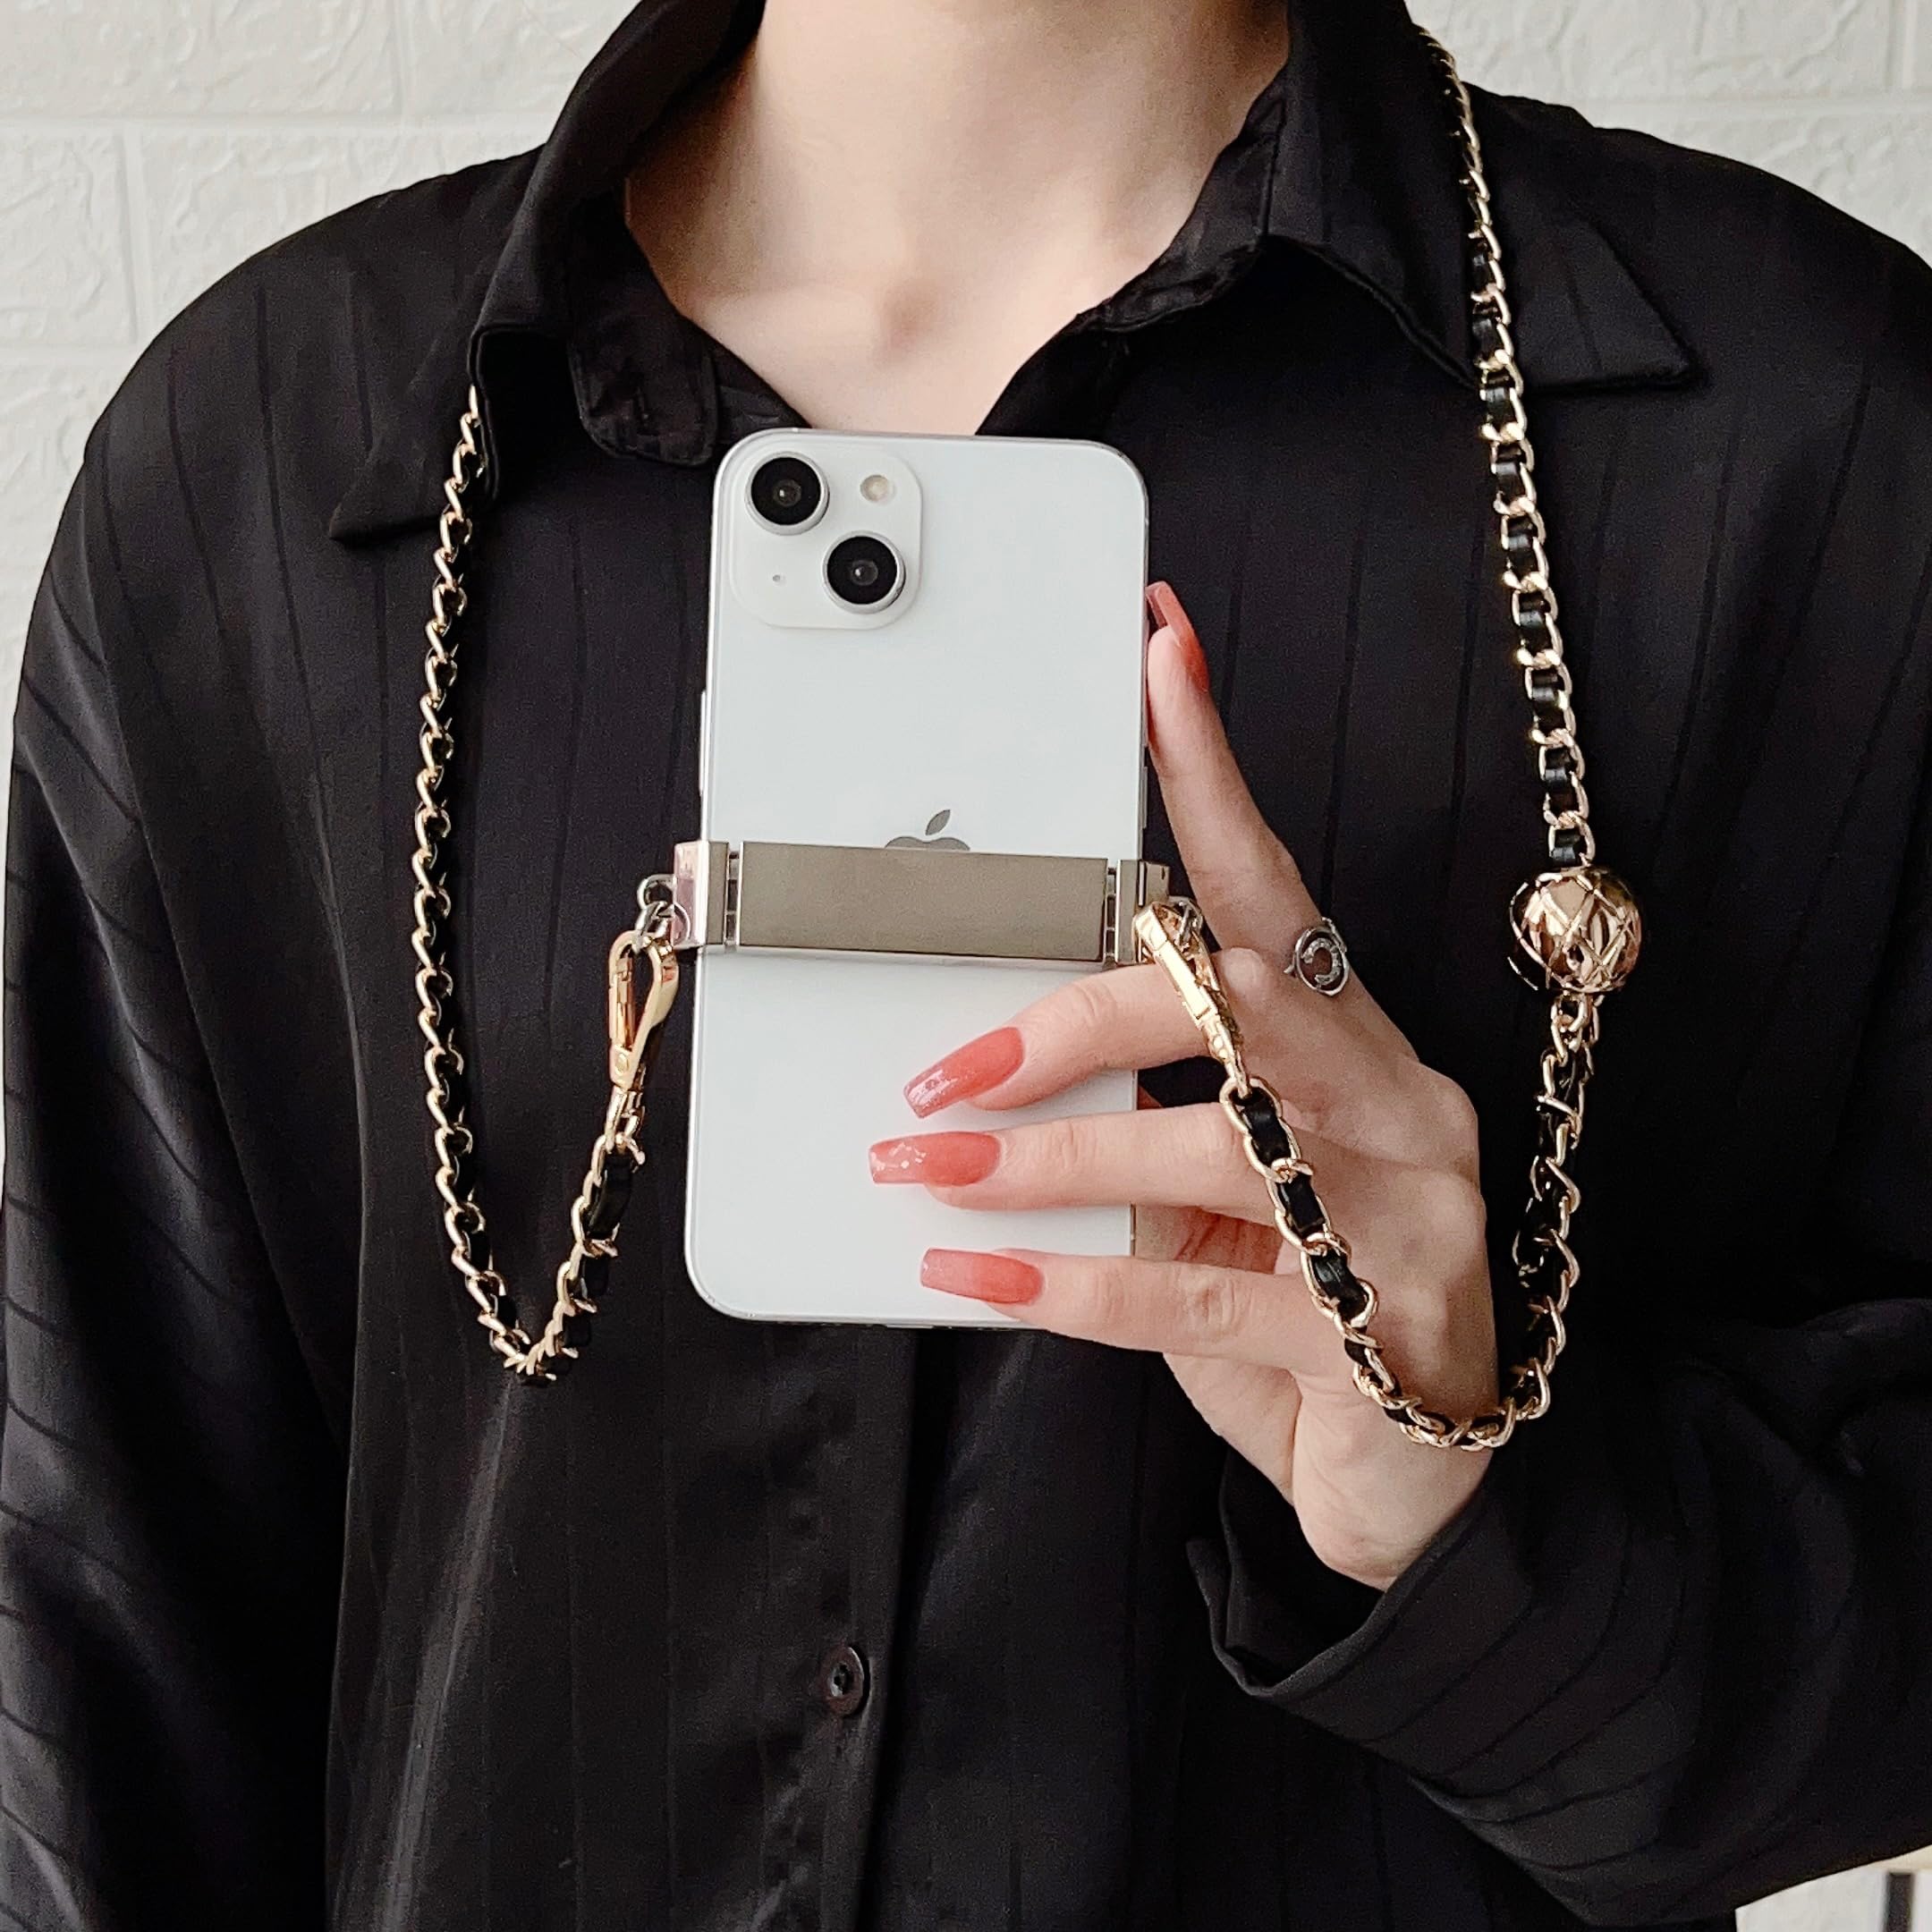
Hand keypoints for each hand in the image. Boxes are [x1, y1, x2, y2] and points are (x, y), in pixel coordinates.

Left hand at [868, 583, 1495, 1589]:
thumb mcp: (1218, 1183)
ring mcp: (1399, 1219)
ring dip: (1044, 1152)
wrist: (1413, 1474)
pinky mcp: (1370, 1337)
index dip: (1210, 771)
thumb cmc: (1297, 1295)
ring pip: (1210, 1140)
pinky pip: (1193, 1289)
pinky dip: (1064, 1278)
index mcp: (1357, 1046)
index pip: (1274, 887)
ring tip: (922, 1163)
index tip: (1157, 652)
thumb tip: (978, 1061)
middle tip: (944, 1065)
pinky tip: (969, 1273)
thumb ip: (1143, 1108)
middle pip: (1239, 999)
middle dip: (1074, 1013)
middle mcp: (1396, 1106)